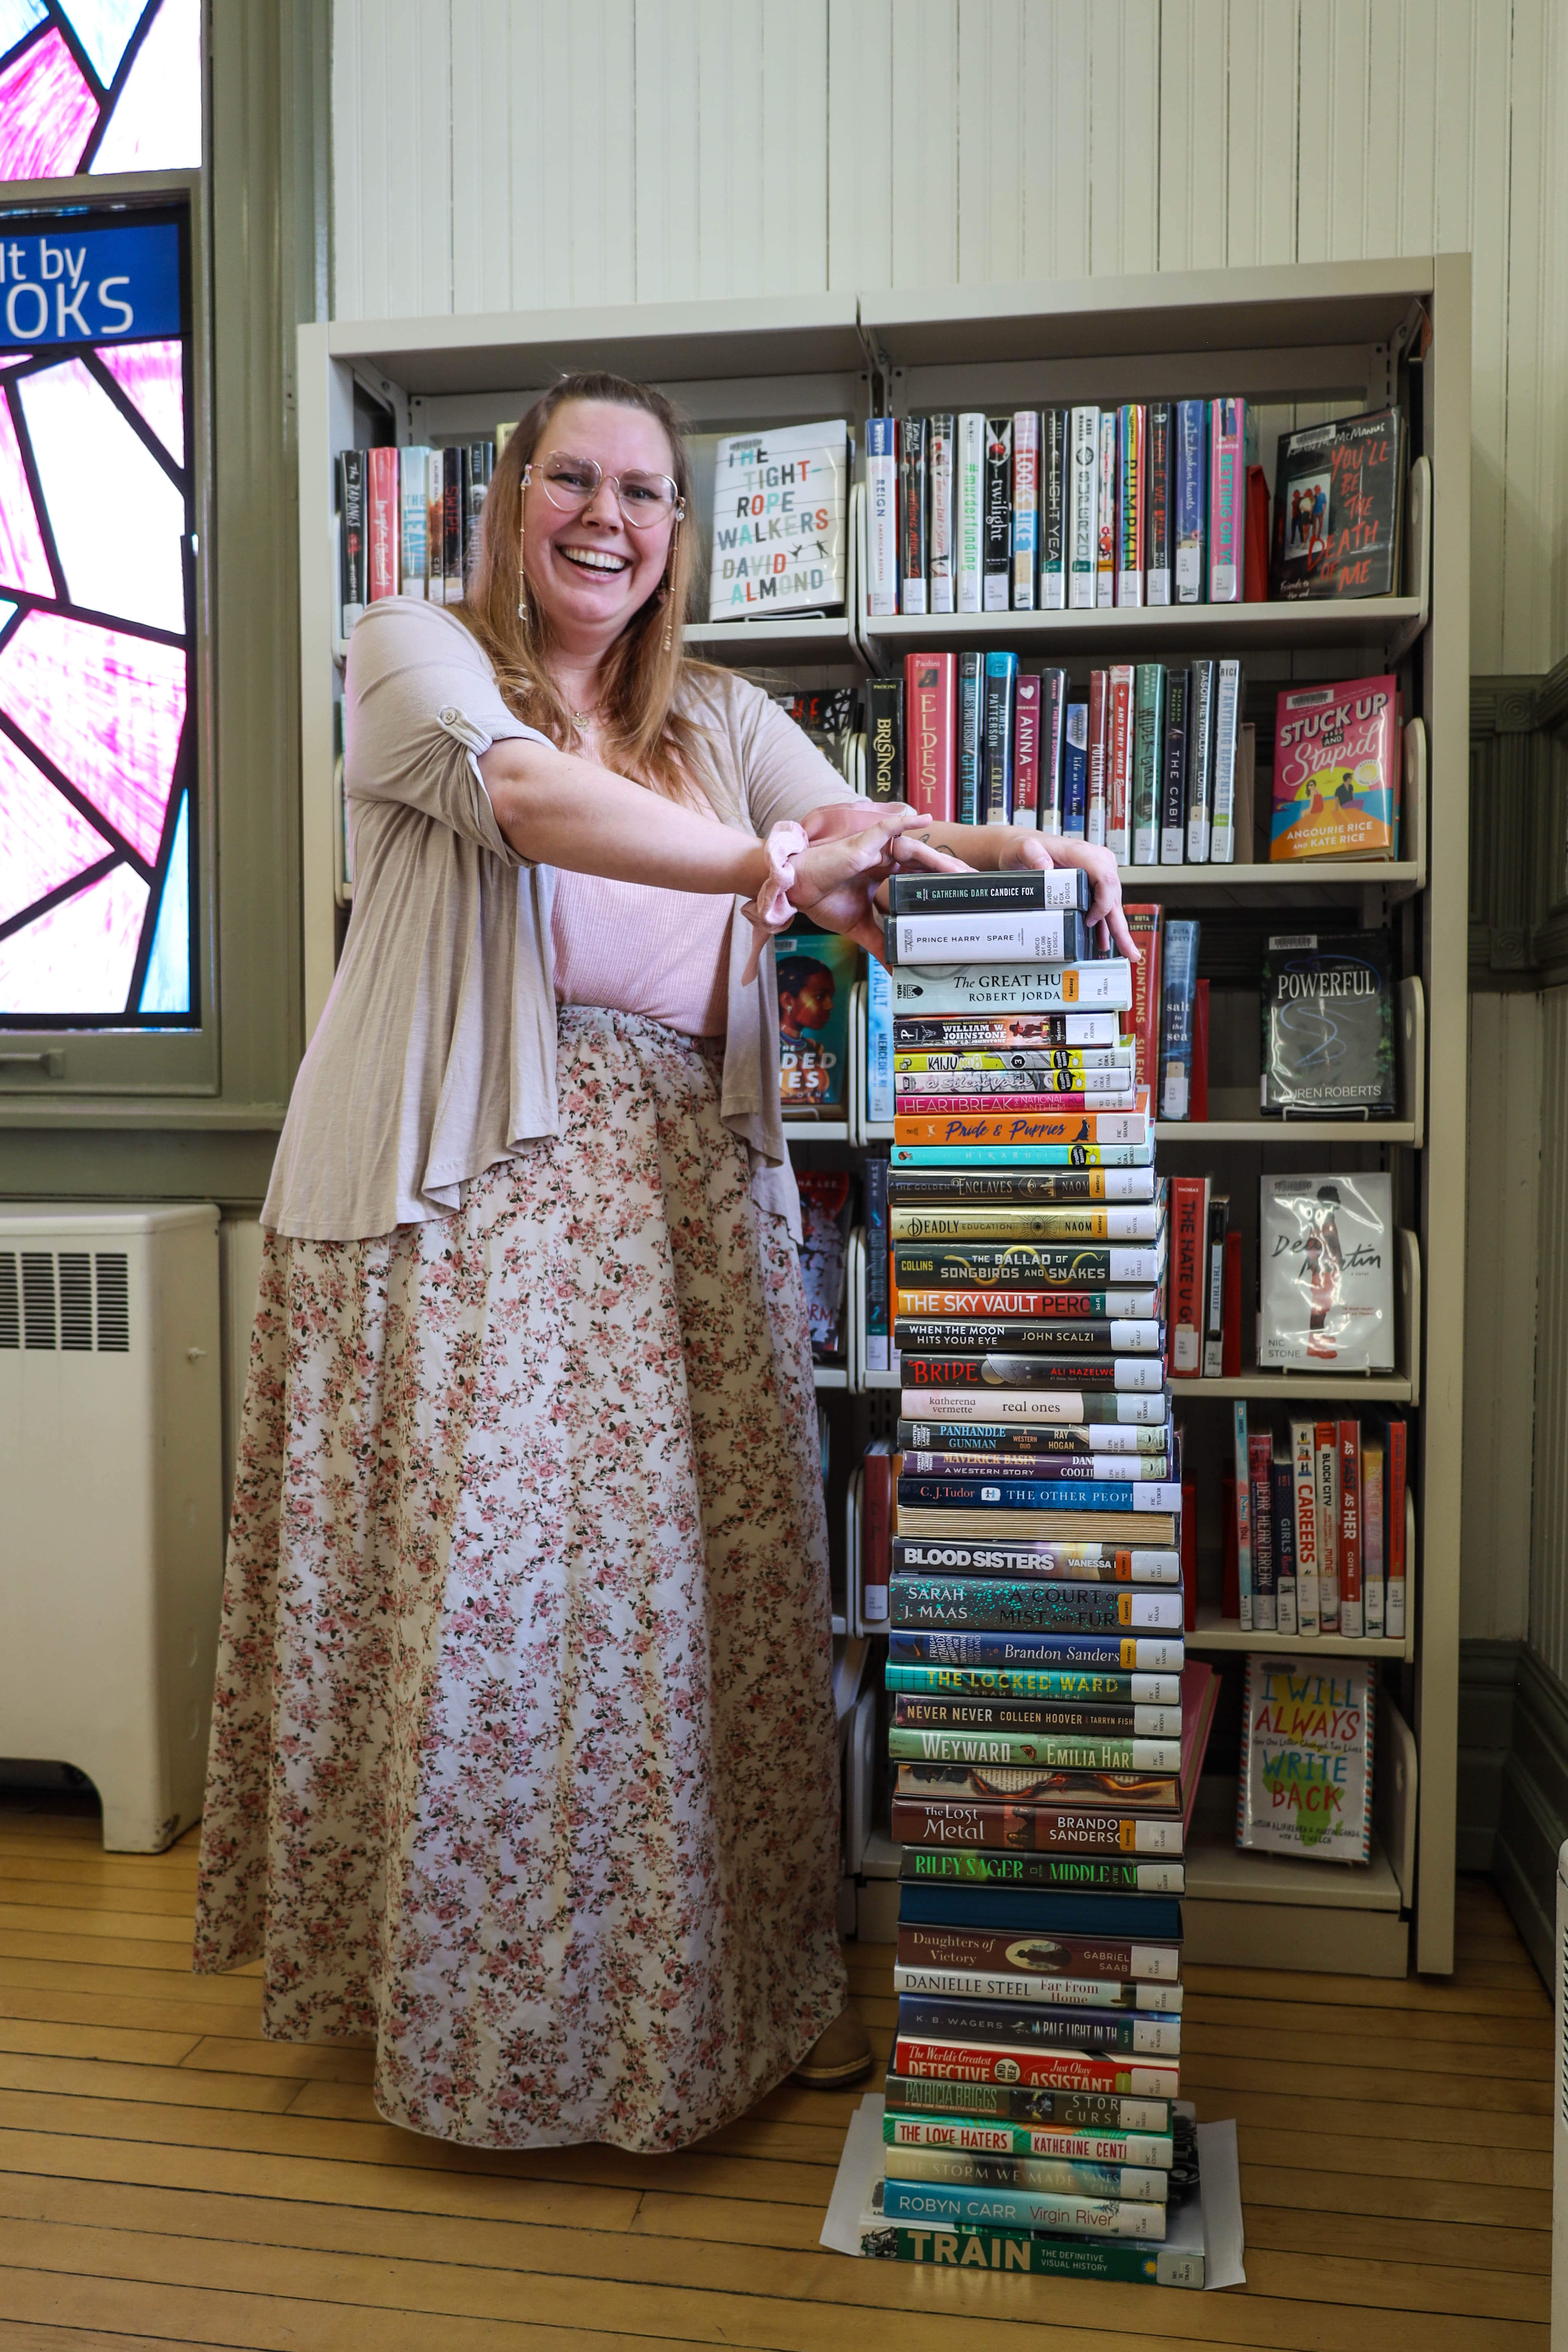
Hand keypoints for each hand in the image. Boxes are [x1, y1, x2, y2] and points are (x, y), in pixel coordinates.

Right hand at [786, 808, 965, 959]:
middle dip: (948, 873)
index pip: (918, 879)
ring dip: (937, 858)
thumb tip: (895, 969)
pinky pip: (887, 828)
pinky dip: (906, 822)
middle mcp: (883, 861)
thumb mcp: (859, 928)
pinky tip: (925, 819)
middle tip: (973, 885)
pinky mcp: (862, 844)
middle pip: (924, 864)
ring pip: (914, 849)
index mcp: (883, 876)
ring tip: (960, 869)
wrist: (797, 891)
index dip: (939, 886)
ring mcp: (874, 850)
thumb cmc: (822, 900)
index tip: (961, 899)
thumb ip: (880, 943)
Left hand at [996, 831, 1139, 961]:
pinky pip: (1102, 906)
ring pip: (1112, 904)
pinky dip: (1105, 925)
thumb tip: (1043, 865)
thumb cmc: (1024, 847)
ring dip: (1117, 929)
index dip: (1103, 903)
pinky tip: (1105, 942)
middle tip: (1128, 951)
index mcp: (1083, 854)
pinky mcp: (1090, 885)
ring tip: (1126, 953)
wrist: (1022, 848)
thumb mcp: (1022, 848)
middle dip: (1121, 925)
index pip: (1105, 879)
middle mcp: (1095, 863)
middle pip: (1114, 896)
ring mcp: (1095, 874)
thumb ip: (1031, 853)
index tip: (1090, 921)